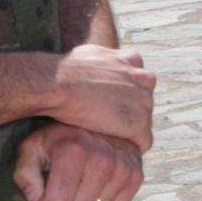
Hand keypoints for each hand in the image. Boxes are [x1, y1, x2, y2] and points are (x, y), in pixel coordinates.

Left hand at [13, 125, 144, 200]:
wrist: (98, 122)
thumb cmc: (58, 140)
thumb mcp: (32, 148)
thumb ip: (25, 173)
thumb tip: (35, 199)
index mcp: (73, 151)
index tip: (43, 193)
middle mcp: (102, 159)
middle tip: (61, 192)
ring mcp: (123, 168)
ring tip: (79, 188)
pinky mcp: (136, 176)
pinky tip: (96, 191)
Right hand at [42, 41, 156, 150]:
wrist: (57, 84)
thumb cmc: (64, 70)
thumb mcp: (91, 53)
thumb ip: (106, 59)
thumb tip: (100, 64)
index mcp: (132, 60)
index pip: (141, 80)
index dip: (126, 94)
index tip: (112, 103)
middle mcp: (143, 79)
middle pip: (144, 102)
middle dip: (129, 111)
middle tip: (107, 122)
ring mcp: (143, 102)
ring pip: (144, 121)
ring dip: (129, 129)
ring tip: (108, 135)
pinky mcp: (137, 123)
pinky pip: (144, 141)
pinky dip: (132, 146)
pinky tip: (116, 148)